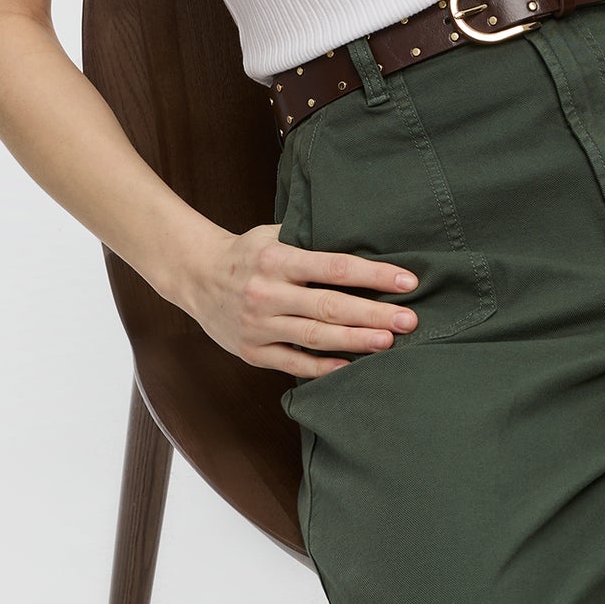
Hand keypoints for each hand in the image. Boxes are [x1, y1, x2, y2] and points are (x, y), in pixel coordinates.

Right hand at [178, 225, 420, 376]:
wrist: (196, 276)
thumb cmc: (247, 253)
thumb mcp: (273, 235)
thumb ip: (311, 241)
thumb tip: (366, 244)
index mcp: (277, 259)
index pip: (334, 267)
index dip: (373, 275)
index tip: (407, 281)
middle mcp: (267, 292)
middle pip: (330, 306)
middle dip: (374, 314)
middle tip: (409, 320)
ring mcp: (258, 325)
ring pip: (315, 337)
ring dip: (355, 341)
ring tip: (388, 342)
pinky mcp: (253, 351)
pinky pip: (294, 363)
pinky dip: (324, 367)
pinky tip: (350, 366)